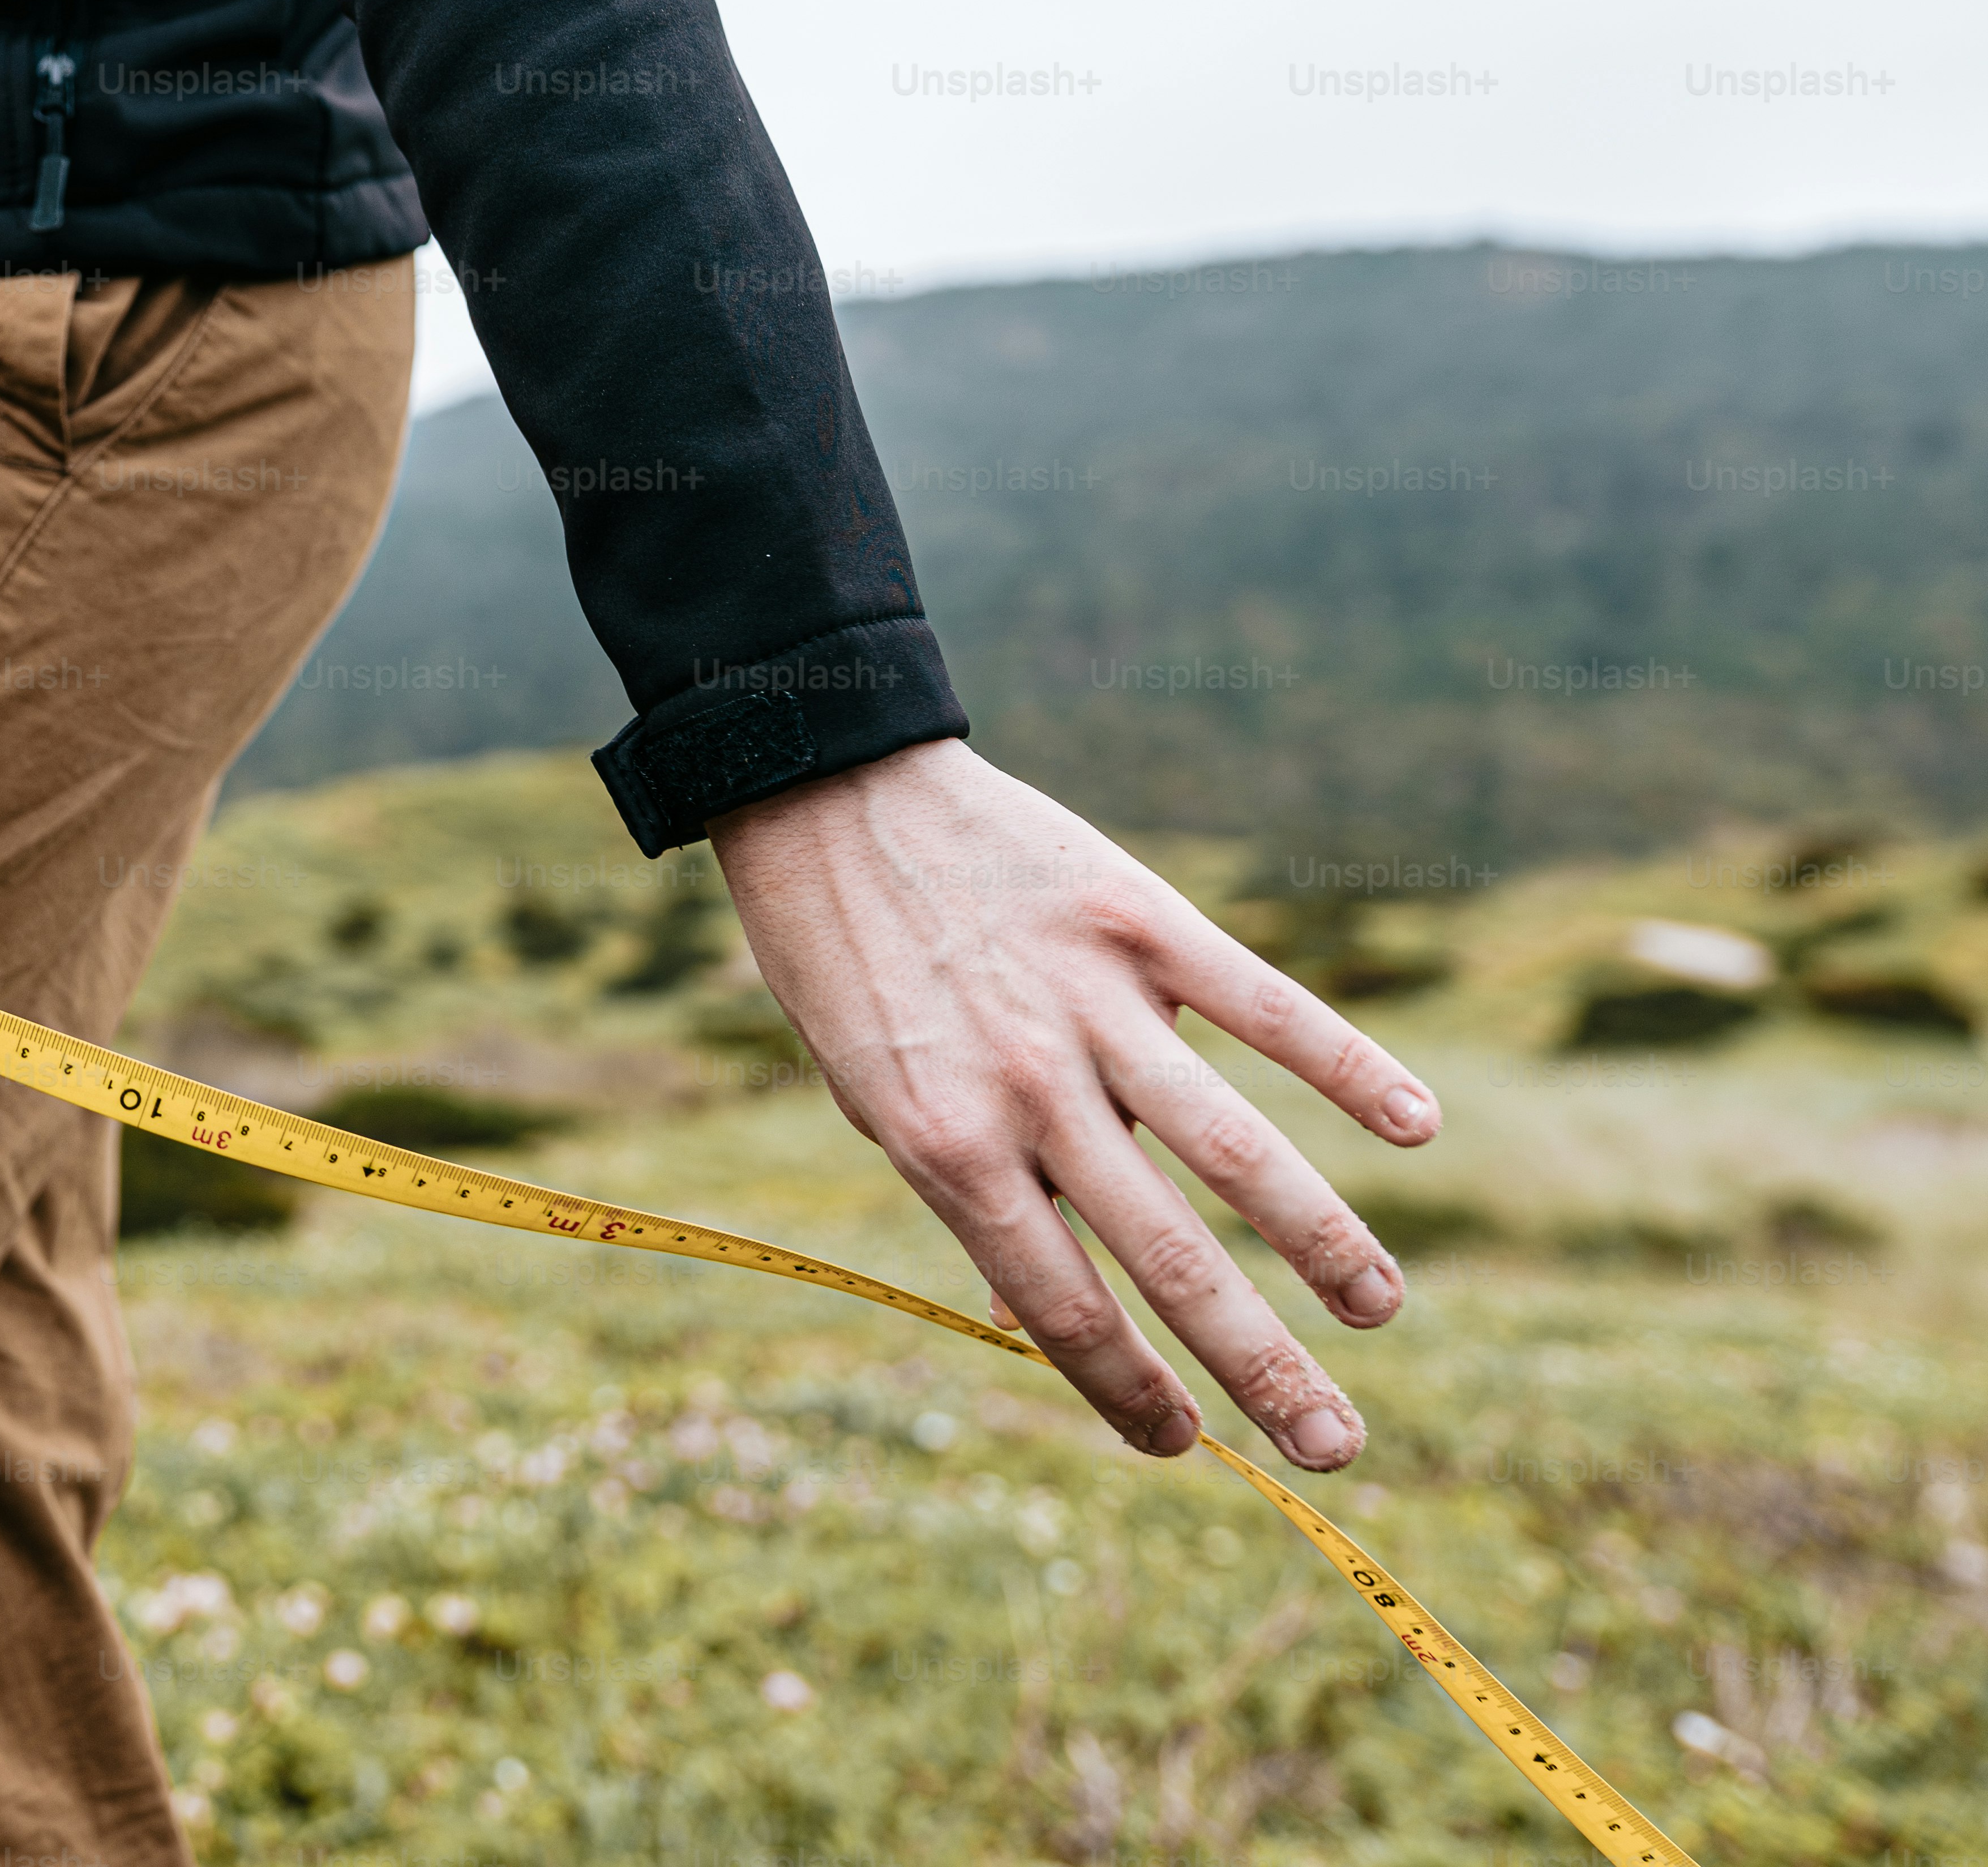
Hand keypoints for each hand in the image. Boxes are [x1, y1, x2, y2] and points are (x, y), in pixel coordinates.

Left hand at [708, 738, 1438, 1469]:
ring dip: (1322, 1240)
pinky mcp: (1138, 918)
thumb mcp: (873, 1096)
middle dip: (1258, 1365)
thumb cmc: (847, 965)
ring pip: (1233, 1147)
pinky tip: (1417, 1124)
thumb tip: (1032, 1323)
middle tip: (1336, 1448)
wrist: (827, 796)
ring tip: (1381, 1311)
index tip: (1184, 1445)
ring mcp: (1089, 1000)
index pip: (1061, 1305)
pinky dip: (1348, 1065)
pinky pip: (1262, 1004)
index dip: (1128, 1390)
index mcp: (944, 1146)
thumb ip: (967, 1192)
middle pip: (1166, 1254)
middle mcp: (1024, 1087)